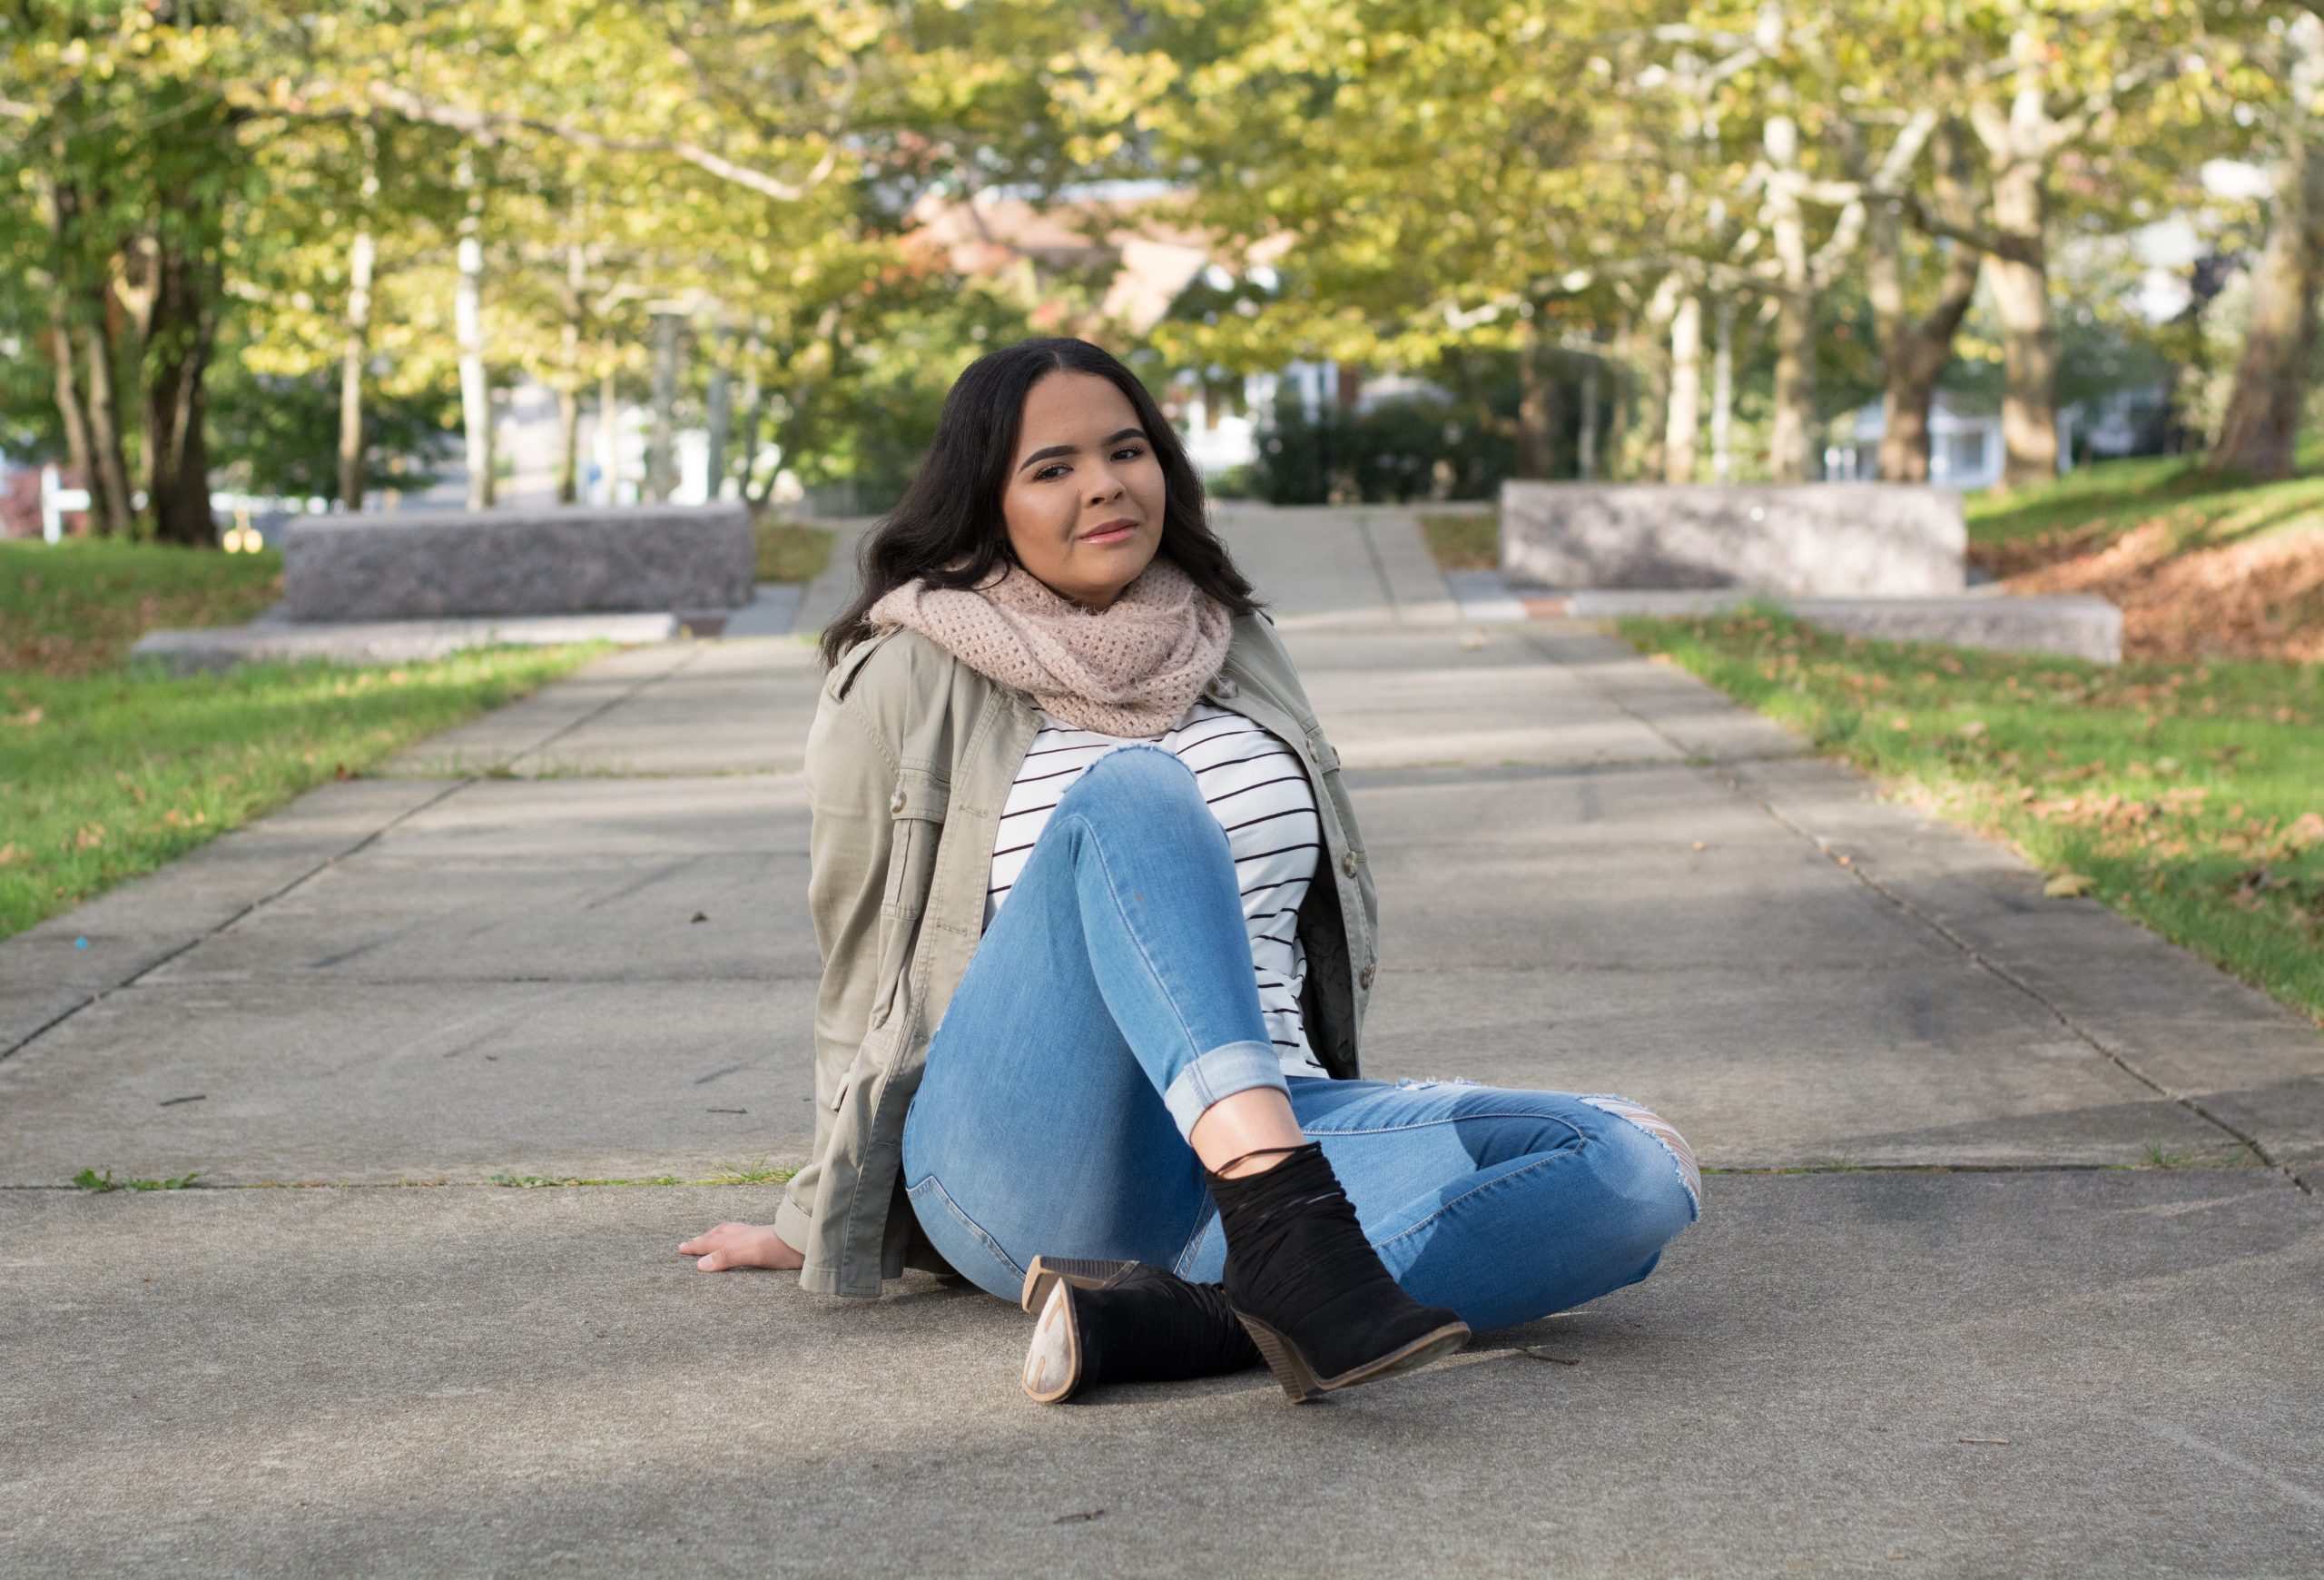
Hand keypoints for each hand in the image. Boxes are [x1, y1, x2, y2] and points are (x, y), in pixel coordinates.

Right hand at [678, 1222, 803, 1271]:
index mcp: (738, 1239)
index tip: (680, 1248)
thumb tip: (700, 1264)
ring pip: (731, 1233)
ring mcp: (757, 1236)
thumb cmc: (781, 1248)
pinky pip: (744, 1237)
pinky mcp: (769, 1241)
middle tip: (689, 1242)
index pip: (711, 1243)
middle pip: (719, 1234)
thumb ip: (727, 1257)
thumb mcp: (751, 1254)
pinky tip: (741, 1241)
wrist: (808, 1240)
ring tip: (710, 1238)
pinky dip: (734, 1238)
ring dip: (717, 1236)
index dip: (696, 1247)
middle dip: (703, 1239)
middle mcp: (745, 1235)